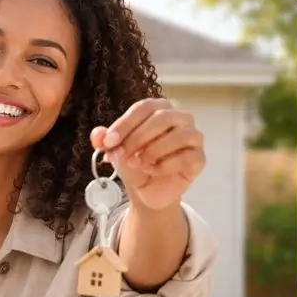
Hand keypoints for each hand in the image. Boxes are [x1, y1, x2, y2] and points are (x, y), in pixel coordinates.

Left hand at [90, 98, 204, 210]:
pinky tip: (152, 171)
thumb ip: (104, 141)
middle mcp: (180, 117)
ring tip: (136, 164)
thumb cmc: (133, 162)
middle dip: (137, 138)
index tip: (108, 142)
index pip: (144, 107)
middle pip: (162, 118)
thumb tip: (97, 135)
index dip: (125, 124)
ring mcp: (193, 136)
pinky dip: (165, 166)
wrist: (147, 189)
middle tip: (120, 156)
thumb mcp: (114, 151)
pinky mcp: (198, 157)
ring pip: (179, 135)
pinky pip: (187, 157)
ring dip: (152, 151)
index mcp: (158, 109)